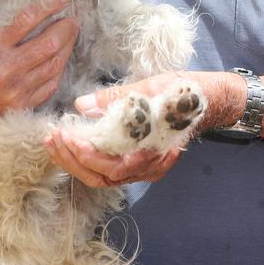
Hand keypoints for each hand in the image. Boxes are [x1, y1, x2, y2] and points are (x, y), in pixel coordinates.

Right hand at [0, 0, 78, 118]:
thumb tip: (28, 13)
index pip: (26, 22)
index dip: (47, 8)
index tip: (61, 1)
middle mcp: (7, 69)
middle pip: (49, 43)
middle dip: (66, 29)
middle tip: (72, 20)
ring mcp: (18, 90)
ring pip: (54, 64)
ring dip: (68, 47)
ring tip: (72, 36)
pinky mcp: (23, 106)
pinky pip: (51, 84)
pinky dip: (60, 69)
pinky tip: (63, 59)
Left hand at [43, 70, 241, 187]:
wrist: (211, 99)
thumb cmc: (186, 93)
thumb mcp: (153, 87)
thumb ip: (117, 98)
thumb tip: (82, 105)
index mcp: (155, 154)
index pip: (113, 167)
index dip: (86, 155)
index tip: (66, 135)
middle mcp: (149, 168)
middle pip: (102, 177)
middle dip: (72, 160)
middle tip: (52, 138)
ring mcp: (145, 168)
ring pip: (103, 177)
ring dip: (75, 161)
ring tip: (54, 141)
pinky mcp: (139, 161)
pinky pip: (108, 168)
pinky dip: (87, 158)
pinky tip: (72, 142)